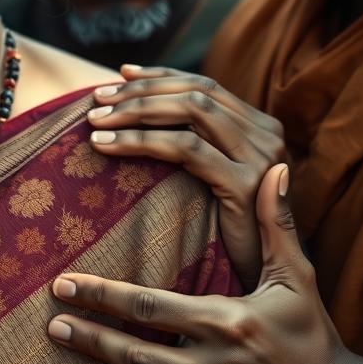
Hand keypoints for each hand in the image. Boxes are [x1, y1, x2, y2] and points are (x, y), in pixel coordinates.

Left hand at [47, 165, 351, 363]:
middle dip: (88, 332)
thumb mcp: (296, 277)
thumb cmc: (311, 332)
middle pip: (135, 349)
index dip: (104, 294)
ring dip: (103, 361)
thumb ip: (277, 224)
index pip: (151, 307)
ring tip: (69, 339)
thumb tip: (276, 169)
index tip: (66, 283)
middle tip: (51, 317)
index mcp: (229, 322)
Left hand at [87, 65, 285, 284]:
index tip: (120, 74)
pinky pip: (185, 148)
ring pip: (190, 112)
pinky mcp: (246, 186)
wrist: (264, 289)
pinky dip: (140, 141)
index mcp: (261, 129)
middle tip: (96, 97)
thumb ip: (195, 144)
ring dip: (135, 111)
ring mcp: (261, 160)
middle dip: (141, 91)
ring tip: (95, 121)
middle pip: (196, 92)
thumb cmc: (227, 236)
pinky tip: (107, 147)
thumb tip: (141, 106)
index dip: (160, 76)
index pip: (205, 85)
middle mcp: (267, 137)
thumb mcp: (213, 181)